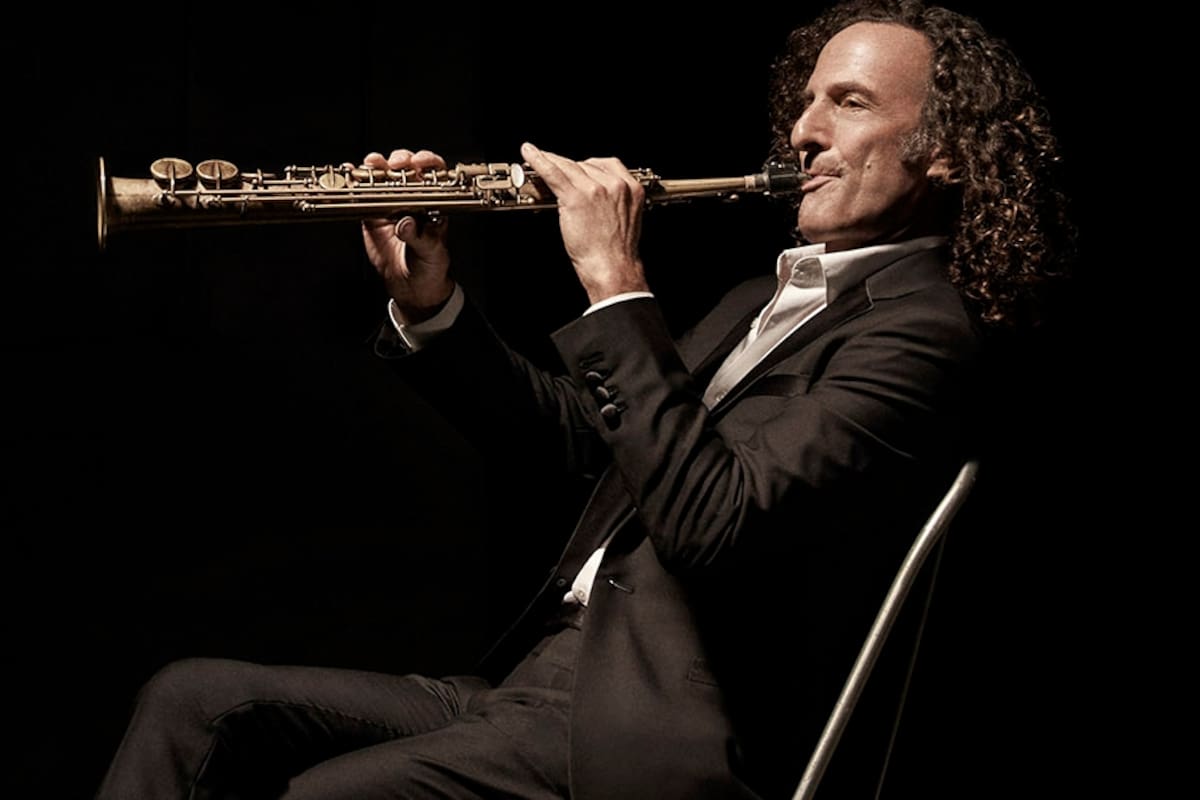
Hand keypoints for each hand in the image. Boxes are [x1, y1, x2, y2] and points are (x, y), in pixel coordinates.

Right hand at [359, 148, 453, 322]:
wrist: (411, 285)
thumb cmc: (430, 265)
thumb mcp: (431, 252)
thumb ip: (419, 237)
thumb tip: (406, 223)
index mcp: (432, 202)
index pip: (433, 173)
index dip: (427, 161)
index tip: (419, 162)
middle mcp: (412, 198)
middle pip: (406, 167)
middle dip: (399, 160)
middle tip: (395, 166)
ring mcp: (390, 204)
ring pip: (383, 176)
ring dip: (376, 166)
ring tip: (371, 166)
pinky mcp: (371, 214)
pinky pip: (363, 194)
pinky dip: (355, 182)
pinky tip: (350, 175)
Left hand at [519, 142, 649, 304]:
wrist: (613, 268)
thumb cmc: (616, 253)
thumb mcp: (622, 220)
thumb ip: (611, 202)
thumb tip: (589, 196)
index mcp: (631, 188)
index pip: (605, 164)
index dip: (585, 166)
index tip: (574, 168)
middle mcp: (615, 184)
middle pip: (584, 164)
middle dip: (566, 167)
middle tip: (551, 169)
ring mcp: (595, 189)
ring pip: (567, 166)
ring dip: (549, 161)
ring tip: (534, 158)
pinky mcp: (576, 197)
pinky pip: (553, 173)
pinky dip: (538, 161)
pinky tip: (529, 154)